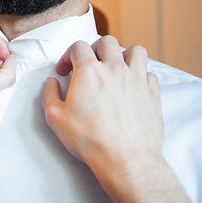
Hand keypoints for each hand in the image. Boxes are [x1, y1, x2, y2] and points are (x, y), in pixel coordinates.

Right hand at [41, 36, 193, 202]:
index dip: (67, 56)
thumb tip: (51, 83)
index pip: (78, 47)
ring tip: (115, 67)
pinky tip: (131, 86)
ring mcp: (137, 80)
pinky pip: (149, 73)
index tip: (65, 70)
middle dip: (94, 49)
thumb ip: (49, 94)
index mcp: (89, 72)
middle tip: (88, 64)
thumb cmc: (91, 140)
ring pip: (135, 51)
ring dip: (123, 55)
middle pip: (107, 42)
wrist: (126, 159)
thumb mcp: (55, 118)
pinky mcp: (152, 94)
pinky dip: (140, 74)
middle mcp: (115, 69)